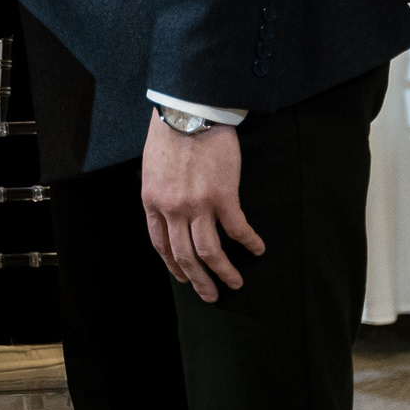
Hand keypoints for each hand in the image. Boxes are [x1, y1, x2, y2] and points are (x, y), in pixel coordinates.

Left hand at [141, 111, 263, 301]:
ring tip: (235, 282)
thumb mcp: (152, 168)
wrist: (188, 113)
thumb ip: (159, 193)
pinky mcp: (222, 196)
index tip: (182, 278)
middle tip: (210, 295)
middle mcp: (172, 208)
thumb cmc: (170, 135)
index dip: (172, 265)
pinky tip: (258, 249)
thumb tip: (169, 211)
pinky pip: (237, 229)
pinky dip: (249, 242)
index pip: (160, 244)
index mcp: (152, 201)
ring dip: (223, 271)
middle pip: (184, 255)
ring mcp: (197, 205)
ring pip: (209, 251)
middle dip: (198, 280)